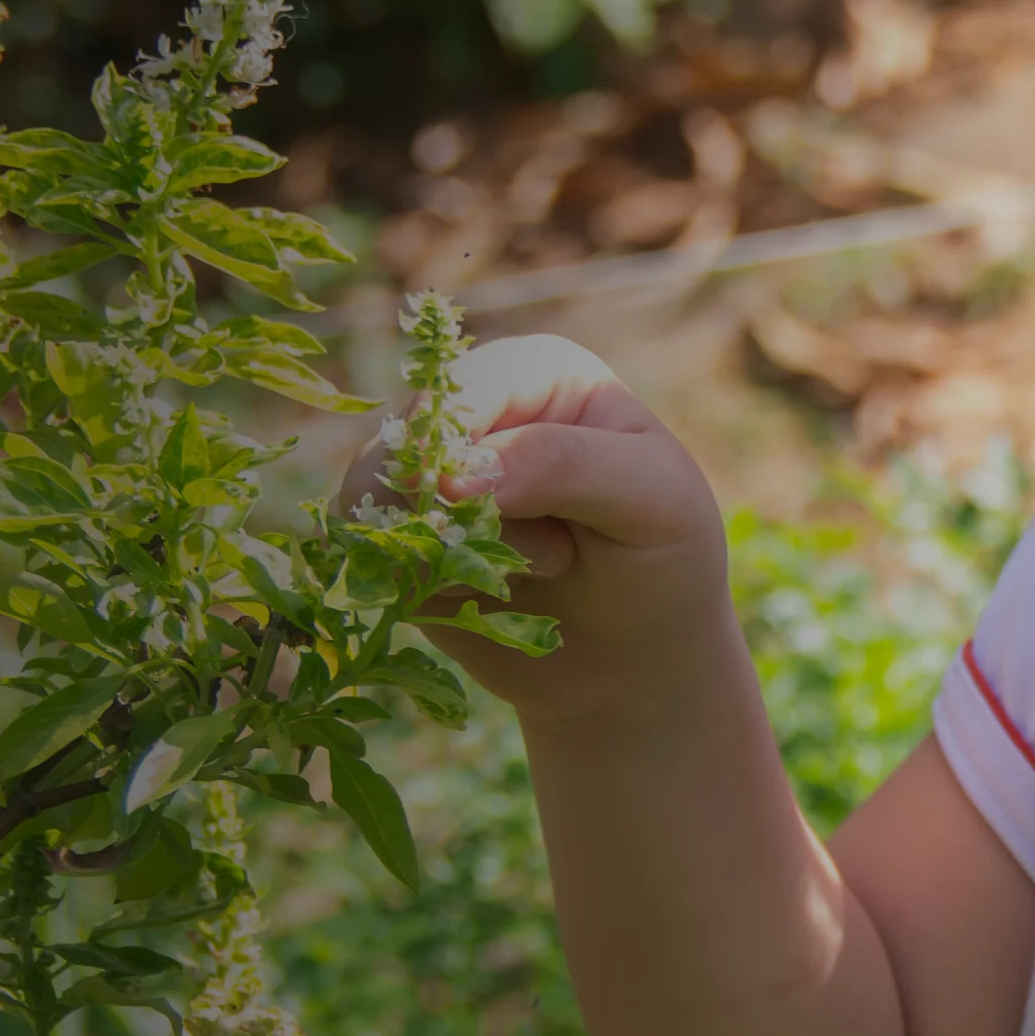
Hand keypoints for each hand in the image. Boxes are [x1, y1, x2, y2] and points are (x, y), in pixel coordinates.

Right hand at [369, 335, 732, 719]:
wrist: (637, 661)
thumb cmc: (661, 562)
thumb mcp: (651, 499)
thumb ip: (564, 464)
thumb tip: (453, 476)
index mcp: (537, 374)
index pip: (464, 387)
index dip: (452, 443)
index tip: (469, 503)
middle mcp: (476, 414)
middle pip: (405, 443)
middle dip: (456, 512)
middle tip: (552, 559)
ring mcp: (432, 479)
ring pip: (375, 500)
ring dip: (444, 553)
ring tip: (528, 575)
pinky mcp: (405, 541)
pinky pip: (373, 555)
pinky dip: (419, 586)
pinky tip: (483, 599)